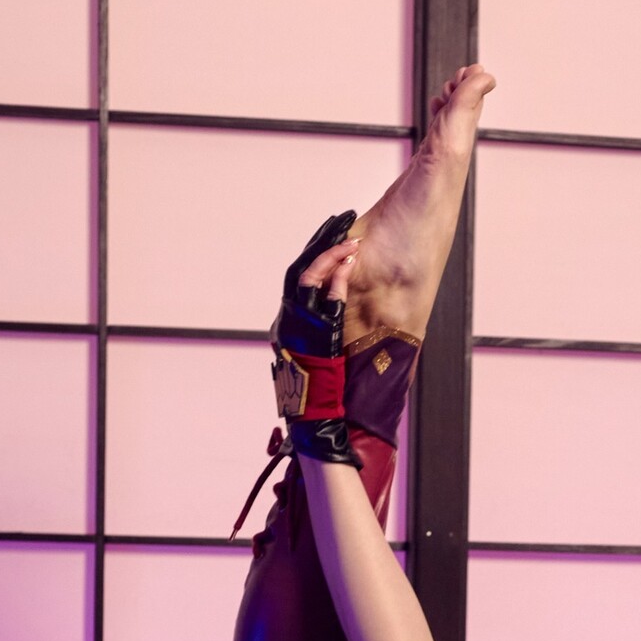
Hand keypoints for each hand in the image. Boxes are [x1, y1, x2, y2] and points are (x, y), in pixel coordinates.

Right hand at [272, 218, 361, 465]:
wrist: (315, 419)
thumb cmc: (320, 395)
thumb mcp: (316, 357)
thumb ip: (322, 332)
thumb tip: (337, 318)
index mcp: (290, 322)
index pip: (300, 277)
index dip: (316, 252)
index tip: (334, 233)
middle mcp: (289, 320)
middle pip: (301, 268)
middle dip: (322, 243)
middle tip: (342, 221)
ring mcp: (299, 325)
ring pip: (309, 277)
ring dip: (331, 255)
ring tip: (351, 237)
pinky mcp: (314, 332)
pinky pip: (324, 297)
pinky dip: (337, 277)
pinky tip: (351, 260)